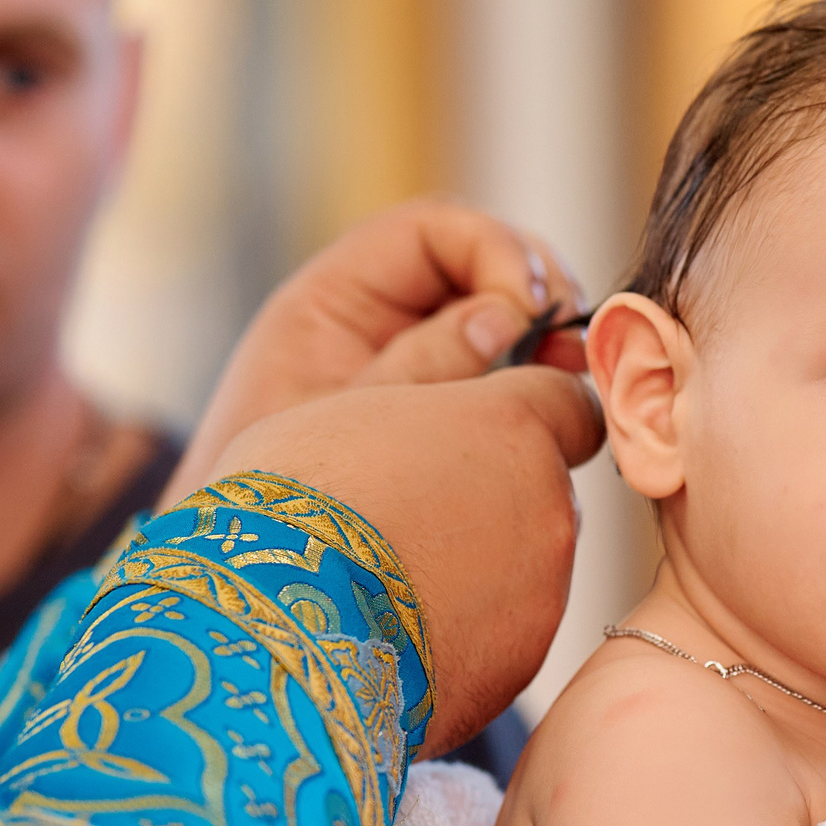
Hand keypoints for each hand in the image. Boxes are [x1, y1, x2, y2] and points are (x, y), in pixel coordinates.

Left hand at [171, 198, 584, 500]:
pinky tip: (559, 417)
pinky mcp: (442, 417)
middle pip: (481, 266)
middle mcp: (376, 321)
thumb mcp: (347, 416)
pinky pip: (501, 382)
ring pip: (502, 322)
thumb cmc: (269, 504)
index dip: (496, 253)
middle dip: (538, 291)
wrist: (251, 593)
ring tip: (573, 374)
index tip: (527, 312)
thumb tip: (508, 317)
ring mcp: (412, 367)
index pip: (435, 231)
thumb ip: (425, 361)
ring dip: (545, 339)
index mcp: (334, 300)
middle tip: (570, 343)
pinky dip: (535, 388)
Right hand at [207, 368, 601, 754]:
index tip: (492, 438)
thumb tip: (440, 428)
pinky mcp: (517, 668)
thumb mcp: (352, 415)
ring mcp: (541, 596)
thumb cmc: (293, 504)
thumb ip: (428, 416)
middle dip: (494, 502)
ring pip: (525, 571)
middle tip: (412, 520)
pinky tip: (393, 638)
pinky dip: (461, 636)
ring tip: (386, 588)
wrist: (275, 627)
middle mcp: (548, 510)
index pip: (569, 406)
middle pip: (543, 495)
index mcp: (512, 429)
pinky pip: (498, 639)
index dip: (532, 422)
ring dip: (476, 573)